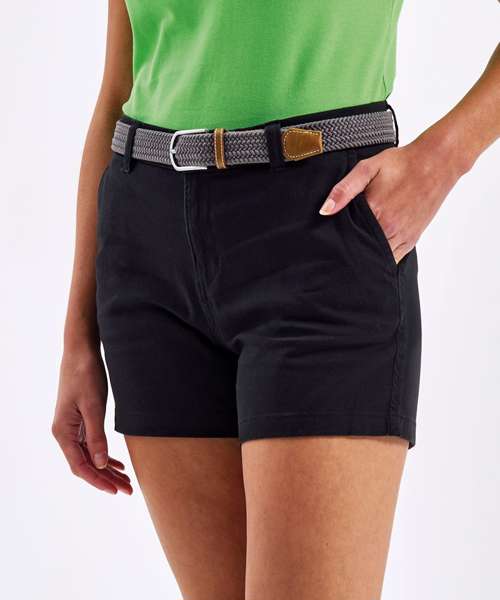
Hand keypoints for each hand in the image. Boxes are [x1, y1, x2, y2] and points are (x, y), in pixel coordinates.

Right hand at [52, 347, 132, 494]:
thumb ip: (96, 436)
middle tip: (128, 490)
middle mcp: (64, 433)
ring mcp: (71, 427)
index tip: (117, 490)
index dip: (99, 480)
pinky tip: (117, 463)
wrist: (81, 352)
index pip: (80, 466)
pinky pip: (90, 445)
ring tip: (126, 481)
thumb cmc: (86, 375)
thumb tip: (102, 464)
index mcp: (63, 432)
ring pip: (89, 456)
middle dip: (106, 479)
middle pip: (85, 465)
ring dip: (107, 469)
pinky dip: (104, 455)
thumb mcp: (93, 406)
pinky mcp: (80, 419)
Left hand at [319, 139, 461, 262]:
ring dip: (366, 257)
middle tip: (338, 251)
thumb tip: (325, 211)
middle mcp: (389, 228)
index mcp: (375, 212)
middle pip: (362, 251)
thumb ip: (344, 190)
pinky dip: (382, 259)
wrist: (436, 162)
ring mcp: (402, 236)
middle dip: (350, 252)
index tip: (329, 242)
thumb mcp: (367, 168)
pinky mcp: (411, 240)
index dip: (337, 241)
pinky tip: (373, 253)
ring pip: (378, 259)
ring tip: (354, 253)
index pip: (348, 237)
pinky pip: (393, 259)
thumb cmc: (401, 163)